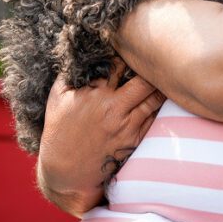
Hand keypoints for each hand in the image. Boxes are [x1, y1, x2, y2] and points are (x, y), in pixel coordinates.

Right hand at [36, 59, 163, 216]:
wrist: (66, 173)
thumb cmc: (59, 131)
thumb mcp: (57, 97)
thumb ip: (70, 73)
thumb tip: (79, 51)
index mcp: (95, 94)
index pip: (119, 64)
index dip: (128, 54)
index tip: (132, 48)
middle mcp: (114, 109)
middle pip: (145, 81)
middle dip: (151, 68)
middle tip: (157, 58)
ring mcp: (127, 126)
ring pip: (154, 99)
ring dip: (160, 85)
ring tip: (165, 74)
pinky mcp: (134, 141)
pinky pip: (154, 118)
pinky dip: (157, 105)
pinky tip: (160, 96)